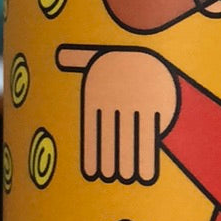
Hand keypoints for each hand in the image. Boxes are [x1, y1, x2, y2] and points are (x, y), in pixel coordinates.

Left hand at [56, 46, 177, 183]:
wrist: (160, 40)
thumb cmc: (127, 55)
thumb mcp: (101, 54)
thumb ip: (80, 58)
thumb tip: (60, 55)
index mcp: (95, 93)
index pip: (94, 133)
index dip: (93, 156)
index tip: (95, 174)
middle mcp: (113, 100)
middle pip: (111, 141)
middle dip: (112, 164)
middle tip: (115, 179)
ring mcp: (136, 104)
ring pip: (129, 144)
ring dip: (128, 167)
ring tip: (129, 180)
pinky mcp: (158, 107)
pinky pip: (149, 139)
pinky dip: (146, 162)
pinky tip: (144, 176)